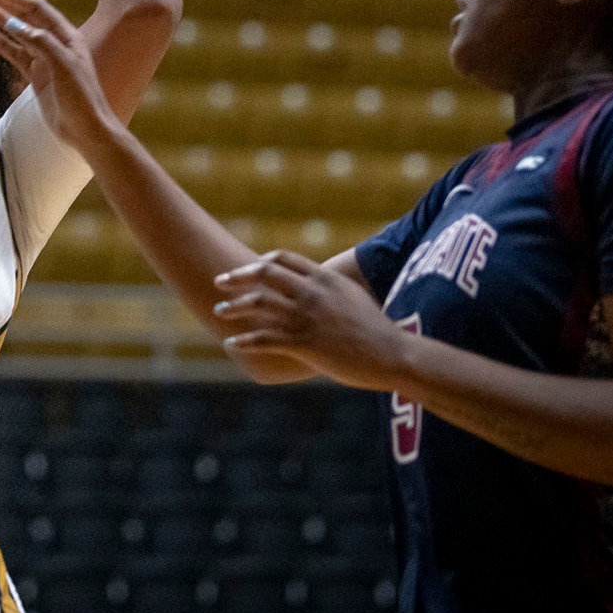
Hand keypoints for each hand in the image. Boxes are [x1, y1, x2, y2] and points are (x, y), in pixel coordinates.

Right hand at [0, 0, 120, 154]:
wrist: (86, 130)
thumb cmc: (81, 97)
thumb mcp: (63, 65)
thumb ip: (40, 42)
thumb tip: (13, 23)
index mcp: (66, 36)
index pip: (35, 8)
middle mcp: (56, 43)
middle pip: (26, 16)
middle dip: (4, 1)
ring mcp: (46, 60)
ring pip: (19, 33)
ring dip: (1, 19)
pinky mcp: (38, 77)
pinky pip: (16, 54)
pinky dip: (3, 43)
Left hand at [214, 251, 412, 391]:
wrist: (394, 355)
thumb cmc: (377, 330)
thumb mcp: (353, 299)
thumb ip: (331, 290)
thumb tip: (319, 287)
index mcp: (324, 278)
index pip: (283, 258)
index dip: (261, 262)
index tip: (248, 269)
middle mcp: (312, 293)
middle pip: (264, 273)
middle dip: (237, 276)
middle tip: (219, 281)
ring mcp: (307, 317)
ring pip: (259, 303)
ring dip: (234, 306)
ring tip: (218, 311)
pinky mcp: (304, 343)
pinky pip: (264, 338)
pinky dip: (244, 340)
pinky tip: (231, 344)